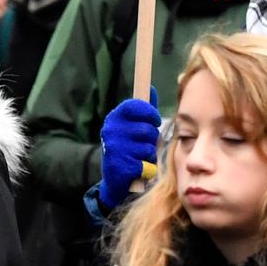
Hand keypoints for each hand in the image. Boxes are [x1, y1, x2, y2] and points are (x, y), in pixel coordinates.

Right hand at [98, 93, 160, 208]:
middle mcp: (111, 131)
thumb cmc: (129, 146)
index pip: (136, 105)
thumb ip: (144, 108)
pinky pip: (147, 165)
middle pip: (147, 130)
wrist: (114, 178)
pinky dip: (148, 169)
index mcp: (114, 117)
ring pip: (148, 148)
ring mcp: (114, 149)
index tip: (155, 120)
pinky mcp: (120, 167)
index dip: (150, 112)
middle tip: (144, 145)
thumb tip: (151, 88)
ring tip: (140, 157)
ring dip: (150, 155)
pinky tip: (139, 170)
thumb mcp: (132, 125)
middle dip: (152, 139)